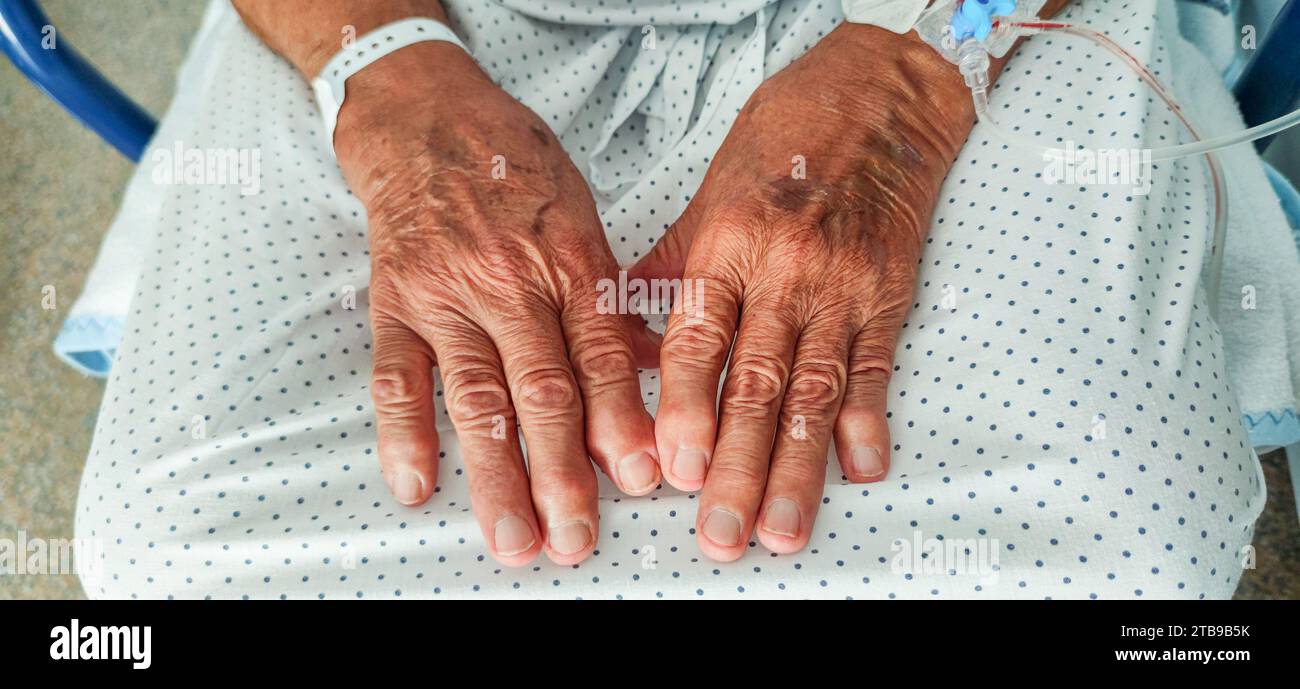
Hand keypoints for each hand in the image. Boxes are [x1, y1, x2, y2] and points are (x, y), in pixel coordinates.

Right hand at [336, 43, 661, 565]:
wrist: (429, 121)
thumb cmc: (519, 172)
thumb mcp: (586, 220)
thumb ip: (616, 301)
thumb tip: (662, 372)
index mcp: (571, 262)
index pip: (602, 354)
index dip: (622, 419)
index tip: (639, 477)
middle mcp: (512, 282)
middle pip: (542, 389)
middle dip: (562, 472)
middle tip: (575, 538)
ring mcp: (448, 294)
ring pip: (474, 396)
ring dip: (495, 474)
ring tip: (513, 537)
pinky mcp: (394, 301)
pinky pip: (396, 376)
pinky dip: (404, 435)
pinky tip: (416, 488)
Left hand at [631, 24, 972, 560]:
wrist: (880, 97)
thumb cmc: (785, 137)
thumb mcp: (710, 191)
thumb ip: (670, 267)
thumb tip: (624, 328)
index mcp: (730, 243)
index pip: (701, 339)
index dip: (687, 408)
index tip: (672, 470)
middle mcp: (787, 270)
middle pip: (758, 383)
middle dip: (738, 466)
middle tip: (722, 531)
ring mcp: (843, 286)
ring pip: (815, 390)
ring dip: (798, 467)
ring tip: (781, 527)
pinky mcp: (889, 295)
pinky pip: (876, 366)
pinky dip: (868, 421)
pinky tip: (860, 470)